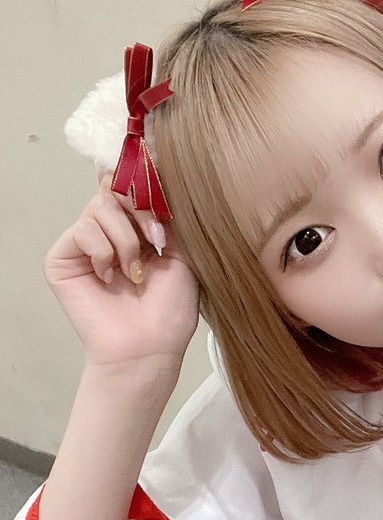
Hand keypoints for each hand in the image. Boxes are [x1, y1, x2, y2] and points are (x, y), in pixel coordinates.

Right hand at [43, 173, 198, 371]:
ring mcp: (85, 242)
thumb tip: (159, 172)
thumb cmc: (170, 310)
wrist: (149, 347)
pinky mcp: (63, 257)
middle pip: (115, 185)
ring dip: (126, 239)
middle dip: (141, 208)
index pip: (131, 183)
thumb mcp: (183, 252)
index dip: (143, 177)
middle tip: (158, 240)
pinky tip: (112, 278)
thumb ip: (168, 214)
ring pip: (101, 206)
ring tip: (136, 272)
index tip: (160, 183)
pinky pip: (83, 230)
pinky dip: (105, 252)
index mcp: (137, 227)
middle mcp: (109, 230)